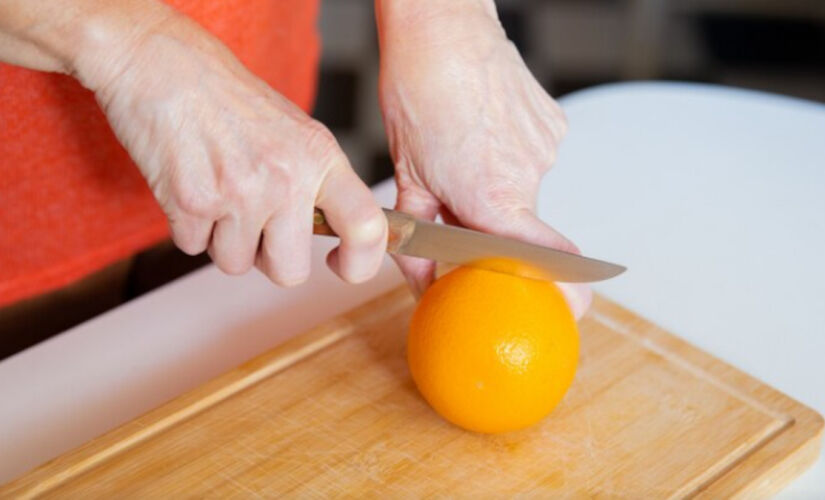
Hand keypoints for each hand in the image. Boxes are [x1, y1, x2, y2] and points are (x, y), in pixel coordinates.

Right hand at [72, 7, 386, 284]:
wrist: (159, 62)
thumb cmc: (226, 94)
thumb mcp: (294, 128)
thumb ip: (315, 179)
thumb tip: (330, 230)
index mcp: (319, 157)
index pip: (366, 227)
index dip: (361, 263)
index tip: (342, 264)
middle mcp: (285, 179)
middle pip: (290, 272)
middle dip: (268, 259)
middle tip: (255, 227)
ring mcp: (239, 194)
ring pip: (235, 264)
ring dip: (222, 240)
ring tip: (216, 191)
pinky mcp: (191, 203)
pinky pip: (192, 247)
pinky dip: (188, 226)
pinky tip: (189, 183)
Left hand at [377, 3, 590, 316]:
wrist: (443, 30)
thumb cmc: (417, 95)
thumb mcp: (407, 178)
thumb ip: (417, 243)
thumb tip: (425, 286)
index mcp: (492, 198)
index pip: (543, 259)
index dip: (563, 289)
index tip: (570, 307)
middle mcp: (529, 176)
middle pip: (521, 226)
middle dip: (492, 223)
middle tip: (458, 192)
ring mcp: (546, 148)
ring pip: (525, 189)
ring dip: (499, 185)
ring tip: (466, 149)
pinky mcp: (554, 125)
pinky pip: (535, 157)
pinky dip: (511, 155)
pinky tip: (486, 131)